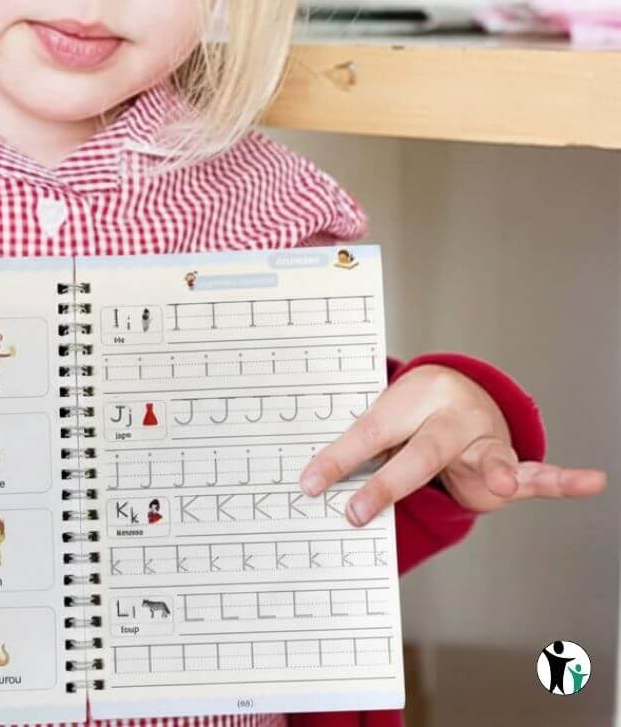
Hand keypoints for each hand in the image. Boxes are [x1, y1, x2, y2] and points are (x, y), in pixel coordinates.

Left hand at [297, 364, 607, 525]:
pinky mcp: (510, 463)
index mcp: (409, 401)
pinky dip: (564, 480)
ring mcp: (483, 440)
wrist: (453, 387)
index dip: (338, 461)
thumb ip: (352, 454)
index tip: (308, 487)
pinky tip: (590, 481)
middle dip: (390, 482)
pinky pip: (540, 473)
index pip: (370, 433)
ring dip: (494, 470)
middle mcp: (448, 418)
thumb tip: (307, 485)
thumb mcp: (380, 423)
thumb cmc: (410, 413)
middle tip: (358, 511)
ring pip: (485, 458)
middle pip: (421, 451)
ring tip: (502, 481)